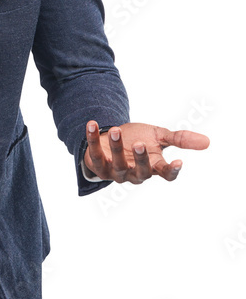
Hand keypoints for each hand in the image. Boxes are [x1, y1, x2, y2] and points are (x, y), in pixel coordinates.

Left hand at [83, 121, 209, 182]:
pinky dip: (92, 138)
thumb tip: (207, 142)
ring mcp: (115, 171)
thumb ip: (179, 139)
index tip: (178, 162)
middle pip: (140, 171)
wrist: (112, 140)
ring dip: (116, 146)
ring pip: (116, 163)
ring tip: (116, 130)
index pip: (164, 174)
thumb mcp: (159, 137)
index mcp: (152, 167)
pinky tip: (92, 124)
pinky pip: (93, 153)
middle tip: (140, 143)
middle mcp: (134, 172)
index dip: (171, 171)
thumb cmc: (138, 140)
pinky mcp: (97, 164)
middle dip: (140, 159)